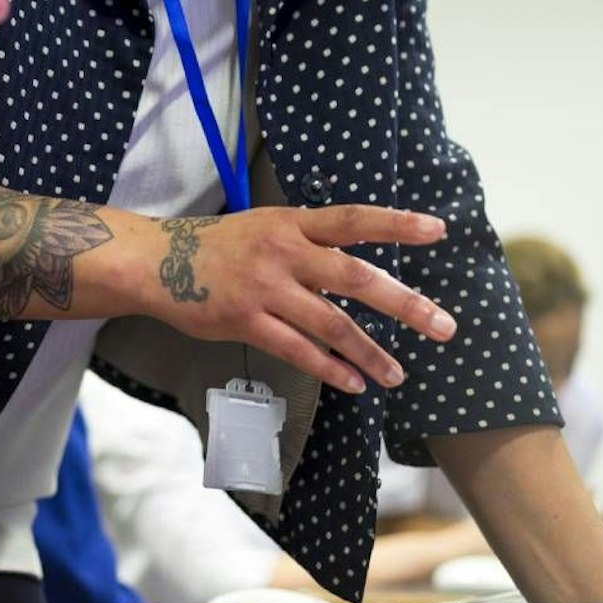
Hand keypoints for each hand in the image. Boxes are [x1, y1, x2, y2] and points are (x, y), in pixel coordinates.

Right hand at [142, 205, 455, 393]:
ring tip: (398, 374)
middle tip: (444, 326)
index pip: (354, 219)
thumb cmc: (222, 245)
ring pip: (331, 323)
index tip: (437, 230)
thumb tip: (361, 263)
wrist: (158, 261)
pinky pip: (297, 350)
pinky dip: (330, 368)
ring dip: (370, 352)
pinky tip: (354, 384)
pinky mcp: (245, 321)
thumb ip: (310, 241)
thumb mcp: (268, 226)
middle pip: (356, 277)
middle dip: (404, 304)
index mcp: (293, 223)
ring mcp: (264, 288)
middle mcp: (284, 252)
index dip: (396, 223)